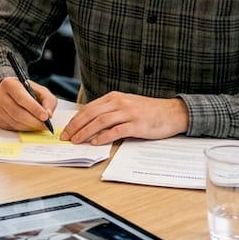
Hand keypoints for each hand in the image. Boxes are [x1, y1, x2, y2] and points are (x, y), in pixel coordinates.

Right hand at [0, 77, 56, 131]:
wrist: (10, 93)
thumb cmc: (26, 91)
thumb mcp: (40, 90)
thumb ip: (47, 100)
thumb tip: (48, 114)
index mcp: (9, 84)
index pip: (21, 98)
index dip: (34, 109)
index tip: (45, 117)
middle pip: (17, 112)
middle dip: (33, 121)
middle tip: (45, 125)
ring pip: (15, 122)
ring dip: (30, 126)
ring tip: (39, 125)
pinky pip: (12, 127)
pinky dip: (24, 129)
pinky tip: (30, 125)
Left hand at [61, 91, 187, 144]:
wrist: (172, 112)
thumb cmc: (148, 111)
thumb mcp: (126, 105)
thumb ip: (109, 111)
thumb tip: (89, 125)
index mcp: (114, 97)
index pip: (89, 108)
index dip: (75, 120)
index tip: (67, 130)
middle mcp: (120, 102)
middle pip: (91, 114)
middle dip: (76, 126)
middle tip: (66, 137)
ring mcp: (128, 113)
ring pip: (101, 121)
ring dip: (86, 132)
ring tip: (77, 141)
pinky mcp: (137, 124)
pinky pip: (116, 130)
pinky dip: (104, 136)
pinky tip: (96, 142)